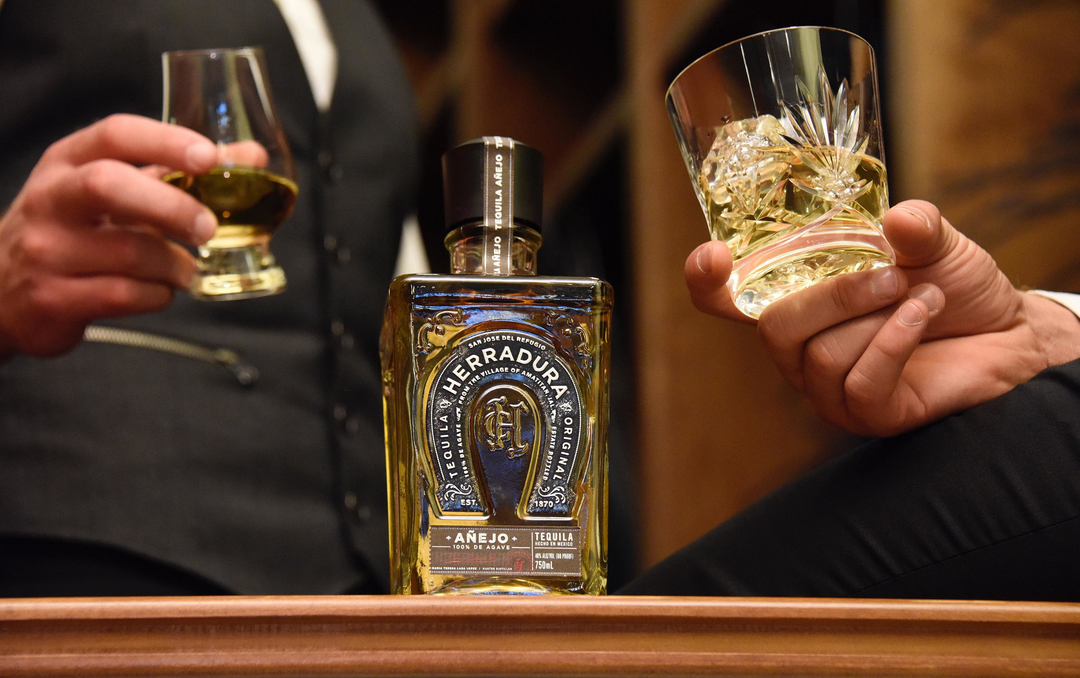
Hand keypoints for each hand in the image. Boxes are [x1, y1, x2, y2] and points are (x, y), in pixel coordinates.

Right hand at [0, 114, 219, 357]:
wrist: (2, 291)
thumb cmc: (74, 231)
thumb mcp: (116, 191)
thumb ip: (179, 173)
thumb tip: (250, 156)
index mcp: (68, 161)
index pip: (115, 135)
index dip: (166, 141)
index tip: (210, 157)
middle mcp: (51, 199)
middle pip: (110, 185)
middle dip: (172, 206)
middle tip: (209, 227)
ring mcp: (46, 250)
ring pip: (129, 252)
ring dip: (176, 264)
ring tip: (187, 269)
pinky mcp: (53, 298)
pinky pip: (124, 295)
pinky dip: (158, 295)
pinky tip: (159, 291)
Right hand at [686, 200, 1079, 435]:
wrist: (1009, 337)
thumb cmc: (953, 288)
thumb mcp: (934, 243)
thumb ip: (915, 226)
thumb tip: (897, 217)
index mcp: (793, 300)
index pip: (725, 299)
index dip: (706, 282)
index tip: (713, 255)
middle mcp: (798, 348)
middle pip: (775, 327)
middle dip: (836, 295)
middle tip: (892, 275)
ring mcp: (827, 387)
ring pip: (823, 353)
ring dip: (881, 317)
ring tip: (924, 299)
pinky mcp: (865, 415)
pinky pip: (860, 381)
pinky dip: (895, 342)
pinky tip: (922, 318)